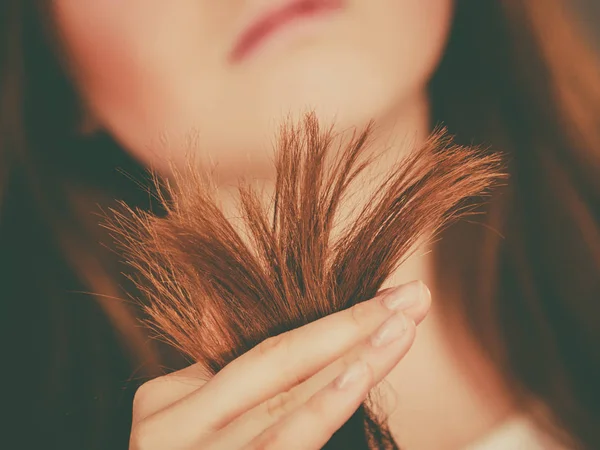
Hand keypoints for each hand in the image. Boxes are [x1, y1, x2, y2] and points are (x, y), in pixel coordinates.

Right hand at [129, 280, 430, 449]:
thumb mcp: (180, 415)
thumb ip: (209, 366)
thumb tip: (219, 307)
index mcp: (166, 406)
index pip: (262, 353)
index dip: (331, 322)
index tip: (389, 298)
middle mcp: (178, 435)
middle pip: (279, 369)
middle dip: (351, 329)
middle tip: (411, 298)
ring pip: (288, 410)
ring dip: (352, 365)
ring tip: (400, 329)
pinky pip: (285, 449)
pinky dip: (321, 415)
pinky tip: (356, 382)